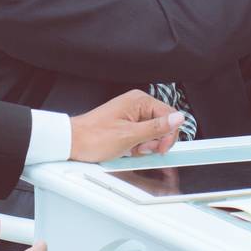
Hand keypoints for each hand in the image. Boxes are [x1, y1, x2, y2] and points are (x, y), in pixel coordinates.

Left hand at [69, 90, 185, 161]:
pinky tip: (127, 150)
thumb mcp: (129, 136)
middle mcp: (136, 105)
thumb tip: (178, 118)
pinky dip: (138, 146)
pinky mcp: (127, 125)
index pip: (169, 115)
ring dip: (146, 145)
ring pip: (152, 133)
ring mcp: (131, 115)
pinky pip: (142, 136)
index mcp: (139, 101)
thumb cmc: (93, 137)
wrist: (72, 143)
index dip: (168, 134)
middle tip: (142, 148)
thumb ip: (157, 127)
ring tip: (131, 149)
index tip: (161, 148)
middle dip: (155, 141)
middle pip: (162, 124)